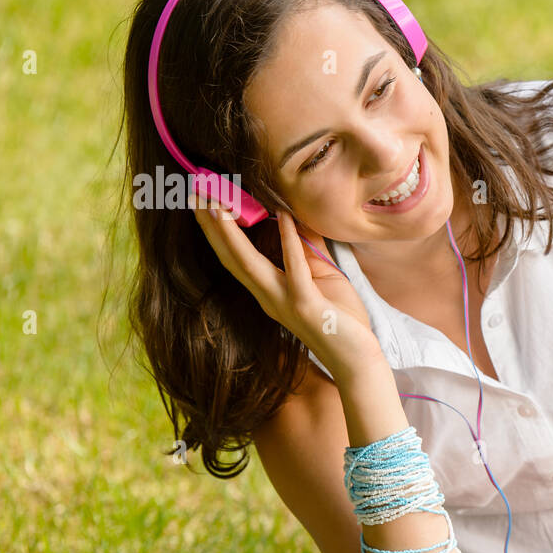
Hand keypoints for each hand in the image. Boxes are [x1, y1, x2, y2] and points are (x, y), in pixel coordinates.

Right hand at [189, 193, 378, 374]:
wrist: (357, 358)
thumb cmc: (340, 317)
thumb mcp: (321, 275)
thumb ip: (306, 247)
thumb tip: (295, 214)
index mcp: (268, 291)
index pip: (233, 257)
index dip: (214, 231)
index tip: (200, 201)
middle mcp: (269, 297)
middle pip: (231, 258)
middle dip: (210, 226)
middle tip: (195, 194)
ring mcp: (284, 302)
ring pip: (250, 265)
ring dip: (232, 234)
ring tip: (218, 204)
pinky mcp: (307, 305)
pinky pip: (295, 270)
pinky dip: (288, 242)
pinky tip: (282, 216)